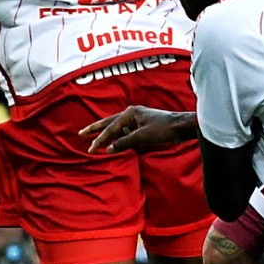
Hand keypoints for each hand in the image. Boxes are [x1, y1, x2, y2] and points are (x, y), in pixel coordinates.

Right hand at [79, 106, 196, 152]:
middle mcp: (132, 113)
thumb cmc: (163, 129)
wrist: (182, 127)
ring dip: (107, 133)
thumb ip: (123, 143)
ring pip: (117, 126)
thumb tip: (108, 149)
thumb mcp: (141, 137)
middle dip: (95, 129)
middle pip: (109, 122)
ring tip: (96, 139)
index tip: (91, 150)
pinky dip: (118, 136)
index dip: (99, 140)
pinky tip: (115, 142)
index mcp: (130, 113)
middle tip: (81, 133)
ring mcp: (138, 118)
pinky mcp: (143, 125)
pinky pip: (126, 130)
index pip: (110, 128)